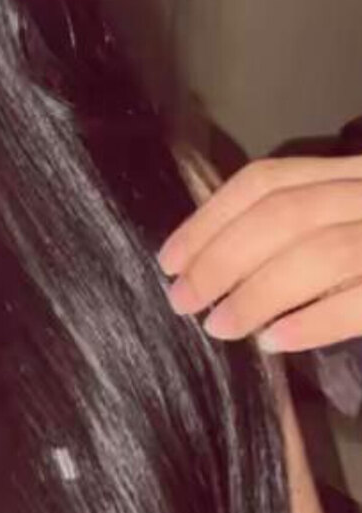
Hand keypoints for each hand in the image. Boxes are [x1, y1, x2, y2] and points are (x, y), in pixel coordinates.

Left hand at [157, 154, 361, 353]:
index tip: (170, 260)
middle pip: (283, 214)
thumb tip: (216, 265)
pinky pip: (358, 301)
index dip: (209, 220)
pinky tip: (274, 341)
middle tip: (183, 300)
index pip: (266, 181)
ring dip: (256, 293)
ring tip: (219, 327)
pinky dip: (312, 322)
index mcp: (352, 171)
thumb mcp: (347, 218)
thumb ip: (300, 228)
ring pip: (319, 254)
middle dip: (221, 259)